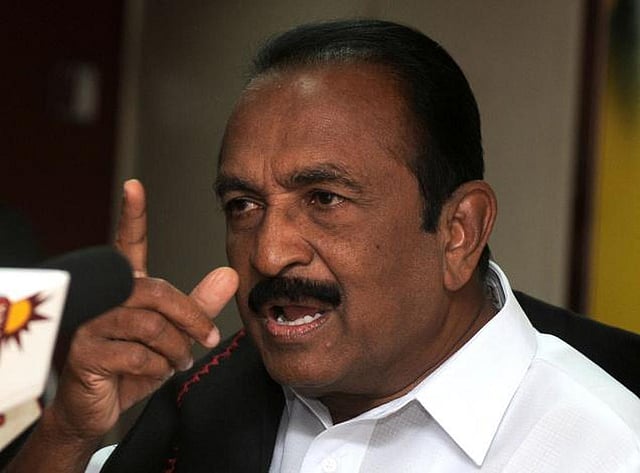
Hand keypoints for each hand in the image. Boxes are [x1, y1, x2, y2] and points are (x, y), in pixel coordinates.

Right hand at [48, 179, 238, 440]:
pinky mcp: (84, 350)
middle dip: (191, 318)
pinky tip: (154, 372)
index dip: (132, 215)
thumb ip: (199, 306)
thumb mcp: (175, 335)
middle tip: (207, 339)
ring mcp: (91, 322)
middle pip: (158, 292)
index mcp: (127, 287)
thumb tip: (229, 276)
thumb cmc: (134, 364)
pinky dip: (155, 366)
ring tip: (179, 360)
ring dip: (175, 348)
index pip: (128, 244)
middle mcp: (106, 298)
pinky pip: (135, 352)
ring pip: (150, 325)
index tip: (135, 186)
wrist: (99, 406)